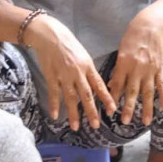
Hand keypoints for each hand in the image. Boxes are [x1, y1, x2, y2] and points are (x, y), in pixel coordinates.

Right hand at [26, 15, 115, 131]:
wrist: (50, 34)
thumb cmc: (68, 43)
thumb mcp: (83, 54)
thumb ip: (88, 70)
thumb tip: (95, 84)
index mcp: (87, 66)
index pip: (99, 85)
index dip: (106, 98)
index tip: (112, 110)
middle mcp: (77, 72)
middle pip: (86, 95)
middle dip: (91, 111)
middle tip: (96, 125)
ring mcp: (64, 75)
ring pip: (70, 97)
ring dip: (74, 113)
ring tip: (76, 127)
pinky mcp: (51, 76)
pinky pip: (54, 93)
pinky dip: (54, 105)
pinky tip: (56, 116)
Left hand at [107, 10, 162, 124]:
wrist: (151, 26)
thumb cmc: (132, 37)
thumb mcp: (121, 51)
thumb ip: (118, 69)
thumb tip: (110, 84)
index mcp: (124, 63)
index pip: (117, 84)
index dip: (113, 98)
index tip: (109, 112)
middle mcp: (136, 68)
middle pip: (132, 91)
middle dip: (129, 108)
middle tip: (125, 122)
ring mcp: (150, 69)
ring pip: (148, 92)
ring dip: (147, 108)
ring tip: (146, 122)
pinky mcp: (161, 68)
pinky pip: (162, 85)